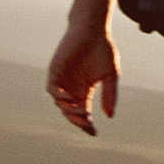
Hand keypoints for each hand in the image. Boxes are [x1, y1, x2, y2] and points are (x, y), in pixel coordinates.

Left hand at [45, 11, 121, 135]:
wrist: (93, 30)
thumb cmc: (102, 51)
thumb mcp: (110, 76)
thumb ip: (109, 95)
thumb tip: (109, 116)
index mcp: (84, 91)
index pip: (82, 113)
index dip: (86, 125)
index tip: (94, 133)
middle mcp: (71, 88)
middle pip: (70, 112)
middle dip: (78, 121)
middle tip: (87, 124)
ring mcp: (62, 81)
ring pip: (60, 104)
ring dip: (69, 110)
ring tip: (82, 112)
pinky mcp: (54, 71)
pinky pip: (52, 90)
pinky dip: (60, 97)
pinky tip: (71, 98)